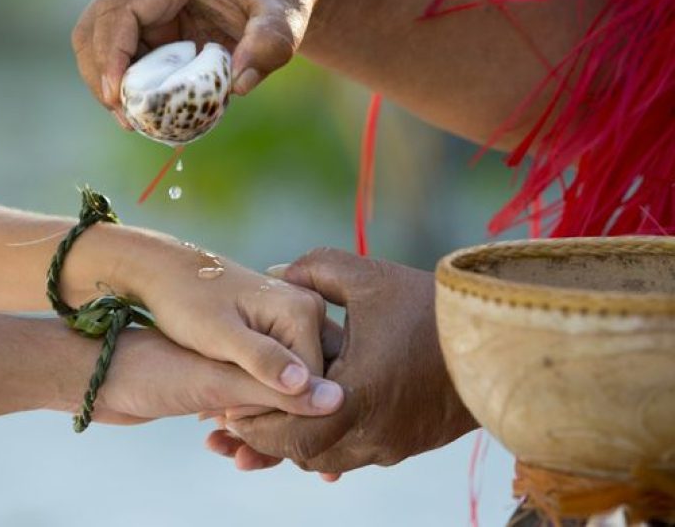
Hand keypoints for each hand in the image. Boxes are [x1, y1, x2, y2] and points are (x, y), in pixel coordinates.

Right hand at [72, 0, 324, 124]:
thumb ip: (271, 43)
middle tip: (128, 120)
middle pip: (95, 26)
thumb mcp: (286, 9)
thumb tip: (238, 86)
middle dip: (102, 76)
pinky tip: (158, 108)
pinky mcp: (152, 20)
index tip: (118, 96)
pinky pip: (129, 54)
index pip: (119, 8)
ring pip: (104, 43)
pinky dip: (136, 83)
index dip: (111, 54)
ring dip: (115, 84)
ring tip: (141, 122)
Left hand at [74, 224, 341, 409]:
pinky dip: (260, 398)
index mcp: (302, 311)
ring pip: (298, 382)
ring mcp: (297, 321)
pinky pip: (284, 373)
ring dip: (267, 412)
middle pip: (312, 383)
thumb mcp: (220, 336)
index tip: (236, 427)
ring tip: (224, 430)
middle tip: (233, 441)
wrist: (163, 272)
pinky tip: (228, 414)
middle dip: (278, 417)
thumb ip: (266, 363)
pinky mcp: (282, 330)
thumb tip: (316, 393)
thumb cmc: (185, 301)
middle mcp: (309, 313)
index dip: (283, 415)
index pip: (317, 383)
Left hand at [206, 248, 477, 474]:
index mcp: (359, 394)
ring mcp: (394, 444)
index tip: (230, 404)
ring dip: (297, 444)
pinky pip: (355, 456)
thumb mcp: (369, 277)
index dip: (255, 420)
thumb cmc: (431, 305)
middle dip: (268, 438)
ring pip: (327, 461)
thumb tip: (275, 272)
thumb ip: (315, 269)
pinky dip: (328, 444)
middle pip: (302, 454)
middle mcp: (375, 431)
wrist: (500, 339)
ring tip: (270, 421)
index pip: (290, 428)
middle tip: (241, 420)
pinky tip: (314, 419)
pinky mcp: (408, 445)